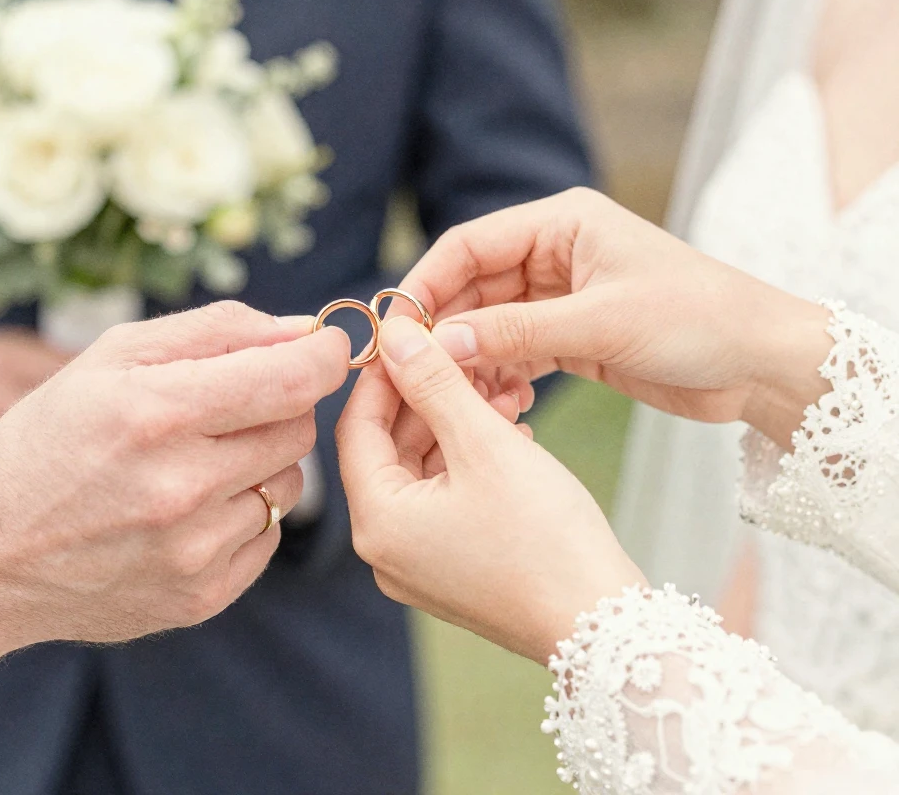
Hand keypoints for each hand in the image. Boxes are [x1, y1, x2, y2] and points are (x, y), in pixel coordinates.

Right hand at [0, 302, 350, 674]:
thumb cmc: (52, 438)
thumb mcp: (113, 357)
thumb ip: (217, 331)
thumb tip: (303, 330)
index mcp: (158, 412)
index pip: (293, 380)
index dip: (324, 357)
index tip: (325, 348)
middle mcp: (182, 487)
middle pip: (298, 428)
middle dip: (281, 405)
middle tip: (230, 407)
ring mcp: (194, 550)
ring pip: (290, 484)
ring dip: (262, 463)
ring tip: (199, 463)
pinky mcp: (201, 595)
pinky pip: (268, 535)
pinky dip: (245, 514)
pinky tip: (191, 511)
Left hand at [337, 315, 644, 663]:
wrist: (604, 624)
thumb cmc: (545, 538)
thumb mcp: (484, 443)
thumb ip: (434, 383)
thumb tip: (395, 336)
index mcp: (378, 523)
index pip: (357, 428)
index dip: (383, 375)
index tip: (411, 336)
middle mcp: (387, 551)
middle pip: (391, 449)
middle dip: (430, 398)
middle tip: (467, 359)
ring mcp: (420, 564)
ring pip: (424, 470)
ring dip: (457, 424)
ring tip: (501, 394)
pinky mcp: (454, 567)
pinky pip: (447, 497)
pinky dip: (472, 459)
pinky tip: (510, 431)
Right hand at [400, 189, 832, 447]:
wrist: (761, 362)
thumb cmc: (696, 319)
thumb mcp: (601, 322)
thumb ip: (515, 331)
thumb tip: (439, 343)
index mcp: (561, 223)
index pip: (469, 245)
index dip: (427, 284)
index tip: (397, 327)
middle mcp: (555, 253)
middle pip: (473, 285)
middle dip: (445, 327)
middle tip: (415, 371)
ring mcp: (562, 296)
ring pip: (490, 322)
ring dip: (471, 356)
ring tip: (457, 393)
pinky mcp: (573, 336)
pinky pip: (516, 349)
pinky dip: (499, 372)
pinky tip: (496, 399)